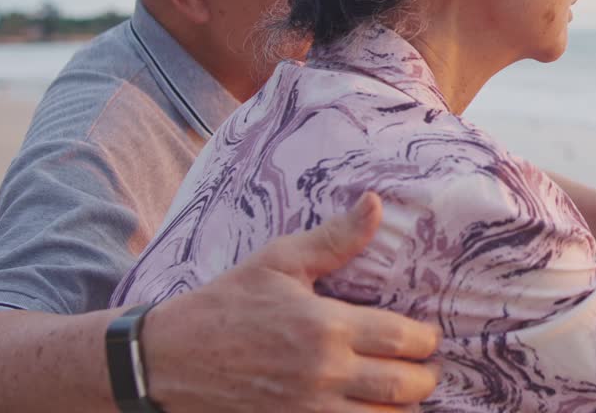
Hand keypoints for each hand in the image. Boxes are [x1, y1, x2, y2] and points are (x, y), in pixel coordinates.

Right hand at [143, 193, 440, 411]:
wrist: (168, 359)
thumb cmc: (227, 304)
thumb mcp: (279, 262)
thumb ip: (334, 239)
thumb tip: (376, 204)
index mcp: (326, 325)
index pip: (402, 339)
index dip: (425, 340)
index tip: (426, 337)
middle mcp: (324, 372)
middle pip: (403, 384)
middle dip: (424, 377)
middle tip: (424, 369)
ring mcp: (308, 410)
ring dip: (402, 408)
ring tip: (402, 395)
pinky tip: (371, 411)